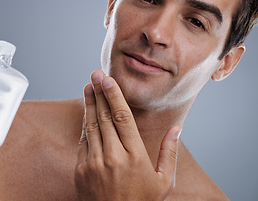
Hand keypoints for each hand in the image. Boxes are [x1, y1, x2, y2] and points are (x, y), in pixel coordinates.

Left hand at [74, 71, 181, 200]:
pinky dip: (84, 124)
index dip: (114, 95)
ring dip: (89, 104)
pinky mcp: (81, 170)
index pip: (122, 117)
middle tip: (94, 75)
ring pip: (91, 126)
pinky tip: (86, 113)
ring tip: (87, 87)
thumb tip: (177, 128)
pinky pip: (83, 142)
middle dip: (98, 93)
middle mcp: (113, 156)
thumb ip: (170, 152)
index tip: (107, 80)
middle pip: (104, 116)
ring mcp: (94, 163)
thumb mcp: (164, 181)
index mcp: (135, 156)